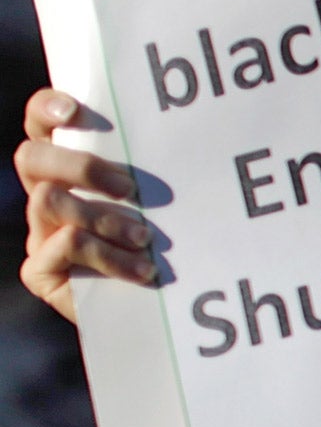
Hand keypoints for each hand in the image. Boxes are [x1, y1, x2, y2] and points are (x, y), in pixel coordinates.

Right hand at [16, 88, 151, 322]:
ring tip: (145, 239)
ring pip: (48, 199)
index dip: (47, 109)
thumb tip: (183, 135)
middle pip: (32, 157)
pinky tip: (142, 270)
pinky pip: (65, 245)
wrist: (160, 317)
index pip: (42, 124)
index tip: (75, 111)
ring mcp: (39, 233)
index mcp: (70, 171)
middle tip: (129, 189)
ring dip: (103, 218)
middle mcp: (47, 195)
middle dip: (81, 166)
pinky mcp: (39, 270)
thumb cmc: (171, 248)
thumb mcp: (164, 206)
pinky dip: (109, 256)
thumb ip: (153, 174)